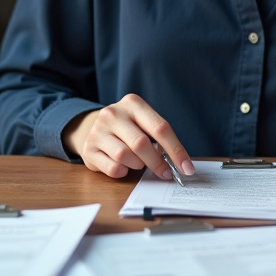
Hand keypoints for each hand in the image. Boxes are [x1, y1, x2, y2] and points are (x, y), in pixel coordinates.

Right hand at [62, 94, 194, 179]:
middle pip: (141, 144)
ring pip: (125, 157)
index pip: (160, 128)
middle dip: (157, 162)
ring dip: (138, 165)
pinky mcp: (88, 149)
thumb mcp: (143, 122)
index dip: (176, 150)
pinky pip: (113, 168)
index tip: (187, 167)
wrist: (93, 127)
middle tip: (166, 173)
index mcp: (132, 103)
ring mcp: (97, 131)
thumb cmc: (128, 127)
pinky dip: (123, 171)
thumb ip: (159, 136)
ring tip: (138, 162)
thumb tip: (181, 163)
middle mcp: (112, 114)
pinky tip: (123, 165)